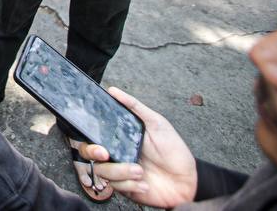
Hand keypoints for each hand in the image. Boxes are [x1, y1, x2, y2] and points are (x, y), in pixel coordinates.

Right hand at [78, 87, 196, 207]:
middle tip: (107, 154)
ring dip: (121, 172)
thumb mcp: (156, 123)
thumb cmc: (174, 151)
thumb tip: (114, 90)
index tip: (99, 143)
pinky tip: (144, 183)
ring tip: (140, 171)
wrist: (188, 180)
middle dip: (93, 153)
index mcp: (119, 137)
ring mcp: (120, 171)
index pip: (93, 135)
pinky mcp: (126, 187)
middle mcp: (116, 154)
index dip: (88, 139)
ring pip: (102, 171)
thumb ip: (135, 106)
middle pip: (88, 153)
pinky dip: (131, 184)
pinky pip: (116, 187)